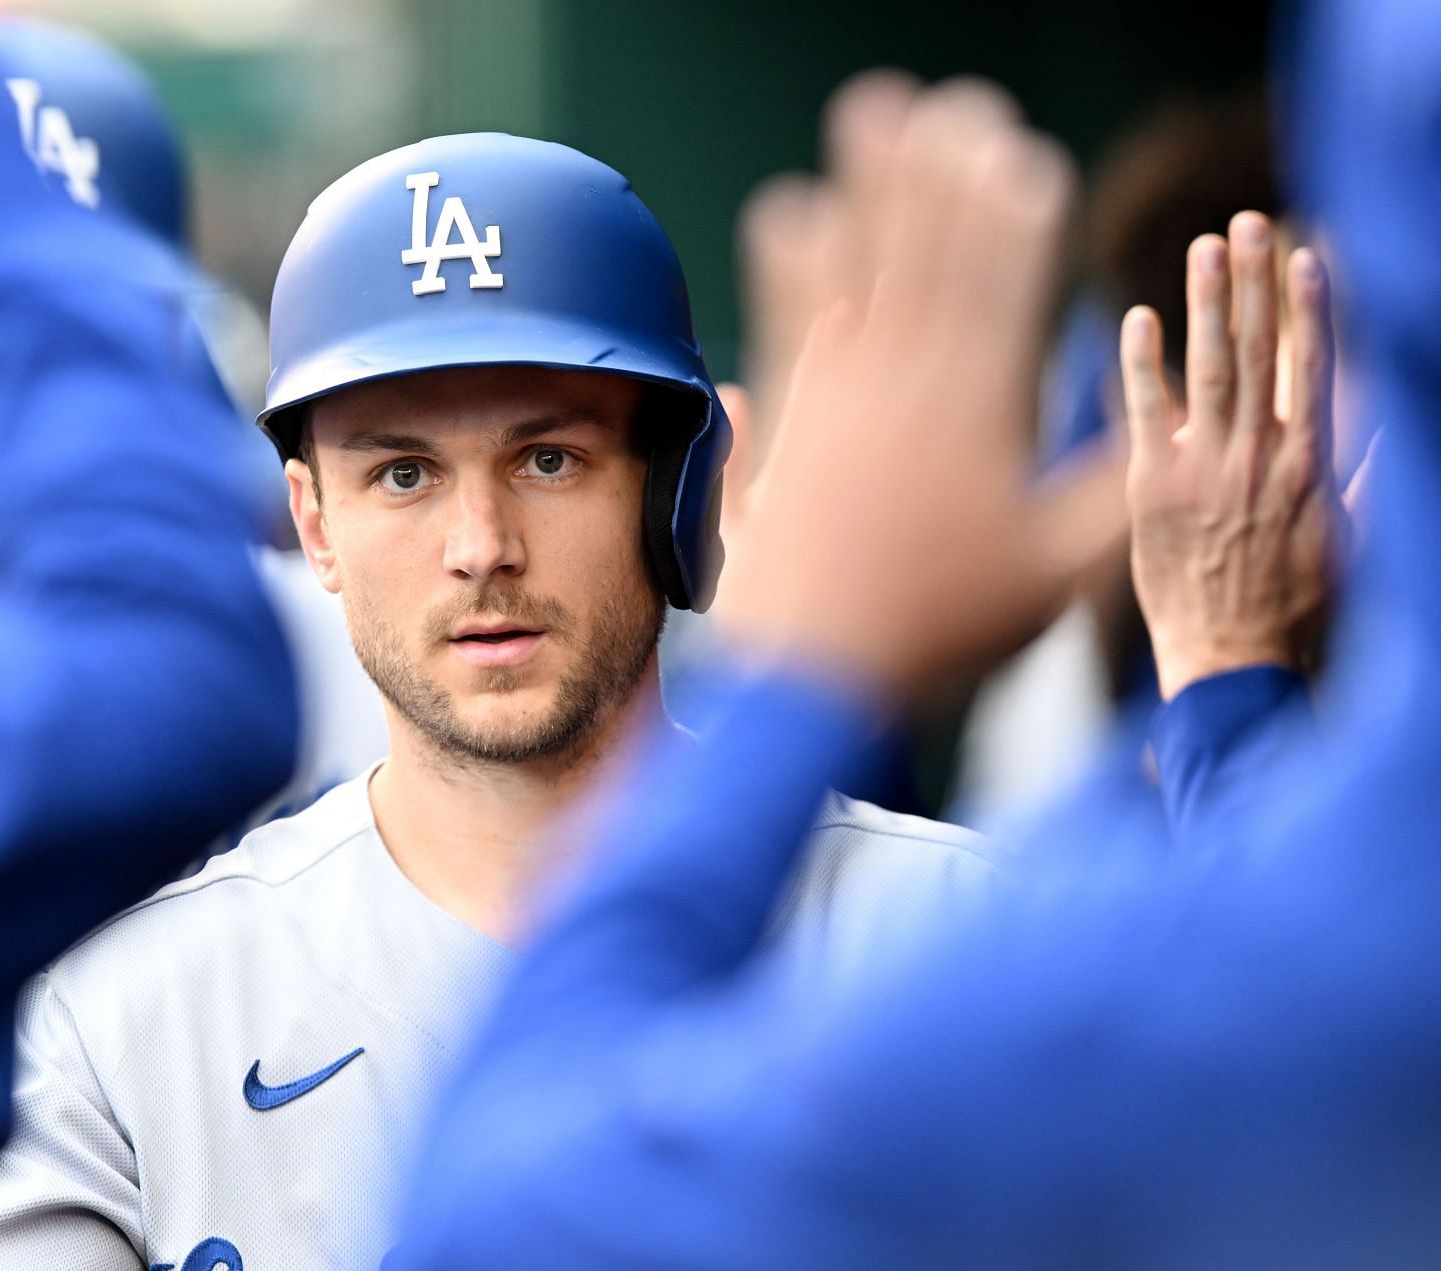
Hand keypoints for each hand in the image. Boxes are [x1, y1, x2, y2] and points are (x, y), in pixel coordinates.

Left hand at [716, 74, 1125, 701]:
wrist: (813, 676)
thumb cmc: (940, 636)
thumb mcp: (1057, 579)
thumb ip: (1116, 500)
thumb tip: (1171, 445)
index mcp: (986, 414)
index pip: (1012, 289)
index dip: (1021, 214)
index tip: (1027, 153)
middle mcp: (911, 387)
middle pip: (935, 253)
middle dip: (947, 172)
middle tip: (951, 104)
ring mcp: (839, 395)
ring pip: (864, 264)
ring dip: (873, 184)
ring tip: (878, 113)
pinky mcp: (786, 418)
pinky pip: (787, 317)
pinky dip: (791, 261)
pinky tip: (788, 208)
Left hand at [1121, 212, 1336, 699]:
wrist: (1231, 656)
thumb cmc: (1295, 603)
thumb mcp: (1350, 534)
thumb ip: (1362, 470)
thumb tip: (1379, 417)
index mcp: (1311, 460)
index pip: (1314, 364)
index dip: (1311, 306)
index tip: (1308, 253)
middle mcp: (1260, 454)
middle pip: (1260, 350)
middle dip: (1255, 281)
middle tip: (1248, 222)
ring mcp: (1204, 467)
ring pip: (1209, 367)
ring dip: (1207, 303)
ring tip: (1205, 246)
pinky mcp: (1152, 488)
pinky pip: (1144, 413)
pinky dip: (1142, 365)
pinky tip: (1139, 318)